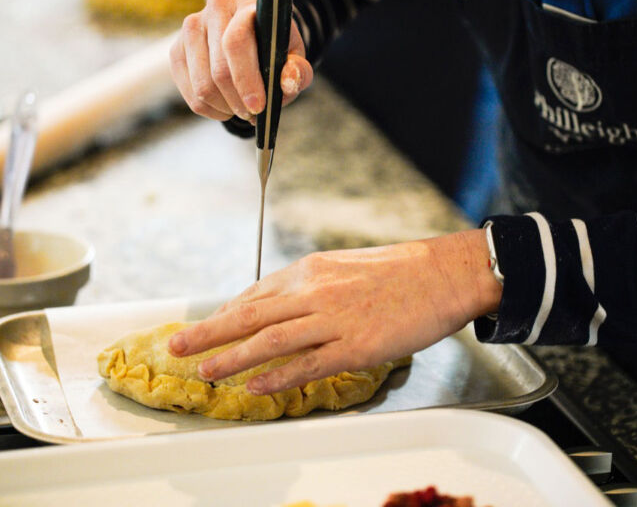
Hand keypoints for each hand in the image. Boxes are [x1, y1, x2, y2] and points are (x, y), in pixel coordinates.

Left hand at [168, 230, 501, 393]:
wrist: (443, 274)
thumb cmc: (399, 270)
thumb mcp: (345, 266)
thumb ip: (311, 286)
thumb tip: (284, 304)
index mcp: (311, 270)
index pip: (255, 294)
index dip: (225, 314)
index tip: (206, 327)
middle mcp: (315, 292)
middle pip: (249, 315)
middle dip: (208, 332)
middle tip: (176, 346)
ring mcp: (334, 320)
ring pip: (270, 341)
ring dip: (232, 358)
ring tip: (206, 372)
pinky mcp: (356, 346)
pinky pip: (308, 365)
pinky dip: (279, 378)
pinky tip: (256, 388)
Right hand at [169, 0, 312, 120]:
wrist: (252, 31)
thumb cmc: (276, 46)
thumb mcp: (294, 55)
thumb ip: (299, 70)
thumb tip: (287, 82)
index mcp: (247, 4)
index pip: (236, 43)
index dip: (246, 79)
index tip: (258, 107)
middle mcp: (214, 8)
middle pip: (218, 68)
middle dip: (237, 100)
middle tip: (254, 115)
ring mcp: (191, 27)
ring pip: (201, 84)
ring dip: (224, 107)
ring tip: (243, 111)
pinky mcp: (177, 47)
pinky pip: (188, 91)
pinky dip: (209, 108)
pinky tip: (225, 108)